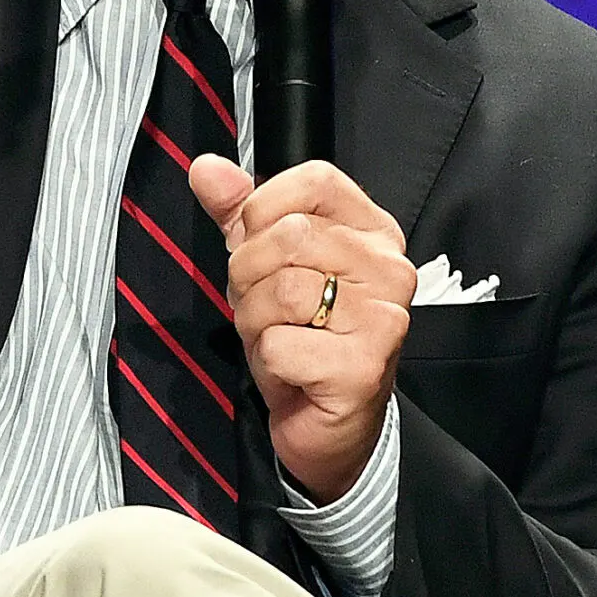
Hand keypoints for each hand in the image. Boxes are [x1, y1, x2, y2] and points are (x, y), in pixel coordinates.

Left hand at [190, 153, 416, 503]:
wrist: (329, 427)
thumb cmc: (305, 341)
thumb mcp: (266, 267)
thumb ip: (238, 214)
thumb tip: (207, 168)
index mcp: (373, 231)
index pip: (316, 180)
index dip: (265, 209)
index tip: (259, 245)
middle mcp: (389, 268)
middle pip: (288, 236)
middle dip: (250, 276)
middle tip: (265, 308)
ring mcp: (382, 318)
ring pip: (281, 290)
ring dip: (256, 322)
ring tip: (277, 339)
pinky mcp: (363, 367)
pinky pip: (279, 344)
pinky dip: (267, 361)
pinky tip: (289, 371)